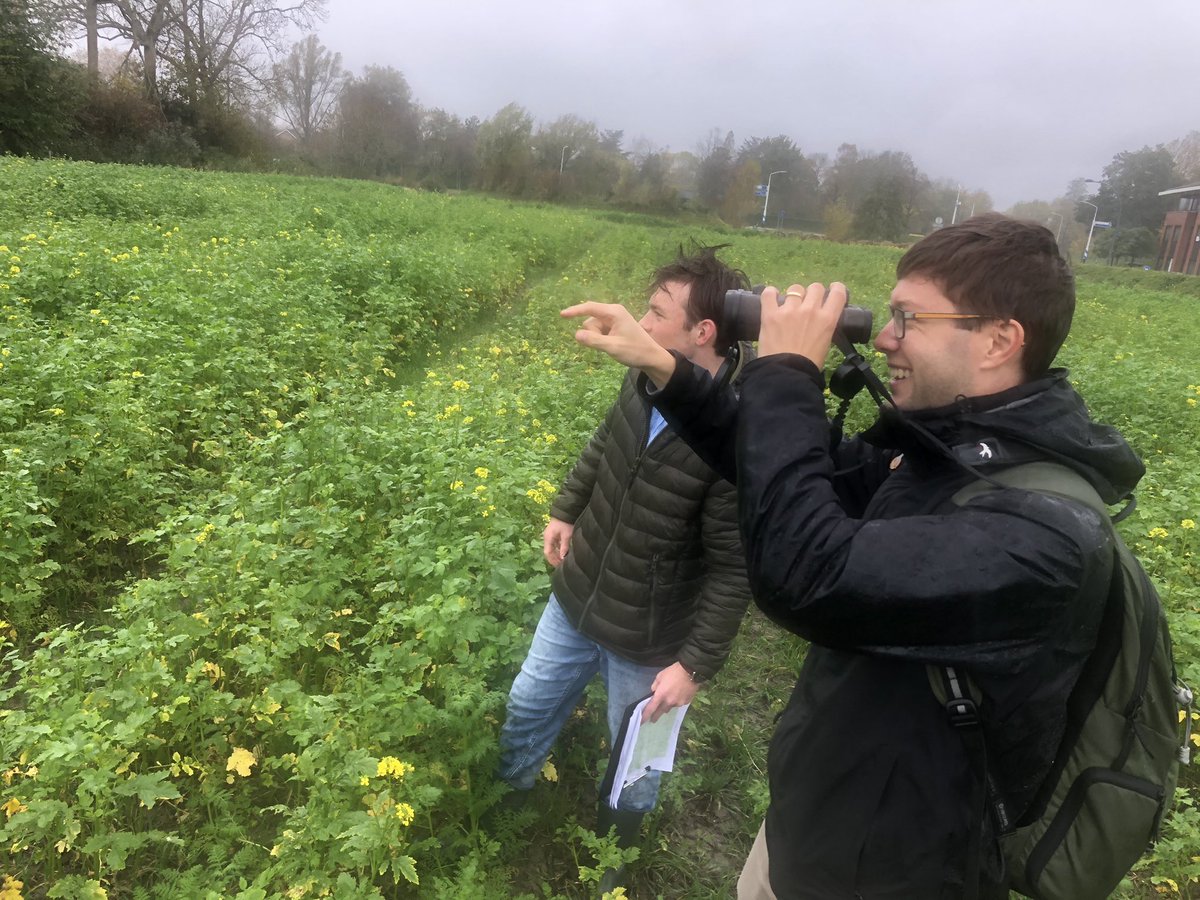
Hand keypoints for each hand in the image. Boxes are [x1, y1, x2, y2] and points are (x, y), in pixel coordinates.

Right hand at [543, 517, 573, 566]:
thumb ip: (564, 547)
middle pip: (549, 551)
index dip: (553, 561)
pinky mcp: (554, 533)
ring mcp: (550, 535)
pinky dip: (558, 549)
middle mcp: (547, 537)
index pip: (548, 553)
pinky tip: (564, 552)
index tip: (559, 566)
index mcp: (548, 538)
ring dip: (556, 554)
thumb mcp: (566, 535)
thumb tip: (562, 558)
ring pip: (552, 548)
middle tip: (562, 565)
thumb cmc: (566, 523)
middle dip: (554, 559)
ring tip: (563, 560)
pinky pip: (554, 544)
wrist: (566, 511)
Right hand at [560, 301, 676, 386]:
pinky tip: (613, 345)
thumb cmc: (634, 351)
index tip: (562, 314)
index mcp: (614, 312)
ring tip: (613, 345)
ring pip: (593, 328)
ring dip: (597, 338)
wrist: (651, 357)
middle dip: (592, 334)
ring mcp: (613, 319)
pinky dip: (601, 339)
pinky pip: (599, 331)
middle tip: (608, 344)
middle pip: (590, 321)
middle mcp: (613, 312)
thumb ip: (594, 341)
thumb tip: (576, 334)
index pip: (589, 308)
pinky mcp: (614, 326)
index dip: (574, 311)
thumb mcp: (612, 347)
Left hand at [641, 662, 699, 723]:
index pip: (651, 708)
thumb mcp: (660, 676)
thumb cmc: (673, 672)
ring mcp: (678, 703)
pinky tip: (679, 694)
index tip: (642, 722)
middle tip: (653, 720)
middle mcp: (669, 702)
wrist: (691, 671)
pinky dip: (677, 701)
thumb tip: (654, 692)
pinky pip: (679, 704)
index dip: (645, 716)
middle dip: (656, 716)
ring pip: (670, 707)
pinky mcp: (686, 703)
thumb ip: (655, 686)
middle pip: (660, 712)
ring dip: (668, 705)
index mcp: (660, 695)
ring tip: (670, 697)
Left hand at [758, 282, 848, 364]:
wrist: (787, 374)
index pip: (838, 293)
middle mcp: (810, 310)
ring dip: (794, 295)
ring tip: (789, 304)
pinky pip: (769, 293)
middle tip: (807, 303)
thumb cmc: (808, 364)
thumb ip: (824, 327)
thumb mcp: (825, 344)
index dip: (836, 288)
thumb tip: (819, 321)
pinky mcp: (770, 314)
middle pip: (815, 287)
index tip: (831, 289)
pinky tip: (772, 296)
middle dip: (812, 293)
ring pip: (795, 289)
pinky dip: (770, 293)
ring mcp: (789, 310)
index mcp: (827, 319)